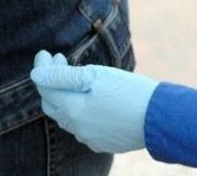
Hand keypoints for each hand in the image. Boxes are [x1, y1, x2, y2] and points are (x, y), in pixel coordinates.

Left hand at [30, 51, 157, 152]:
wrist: (160, 118)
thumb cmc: (130, 91)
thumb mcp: (96, 76)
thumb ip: (62, 76)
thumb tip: (36, 75)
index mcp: (73, 110)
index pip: (45, 88)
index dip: (42, 68)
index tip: (46, 53)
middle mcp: (77, 128)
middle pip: (52, 105)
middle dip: (51, 82)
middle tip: (59, 60)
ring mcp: (90, 138)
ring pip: (66, 117)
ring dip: (65, 96)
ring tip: (75, 76)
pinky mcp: (102, 143)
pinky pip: (82, 127)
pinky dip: (79, 110)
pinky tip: (91, 98)